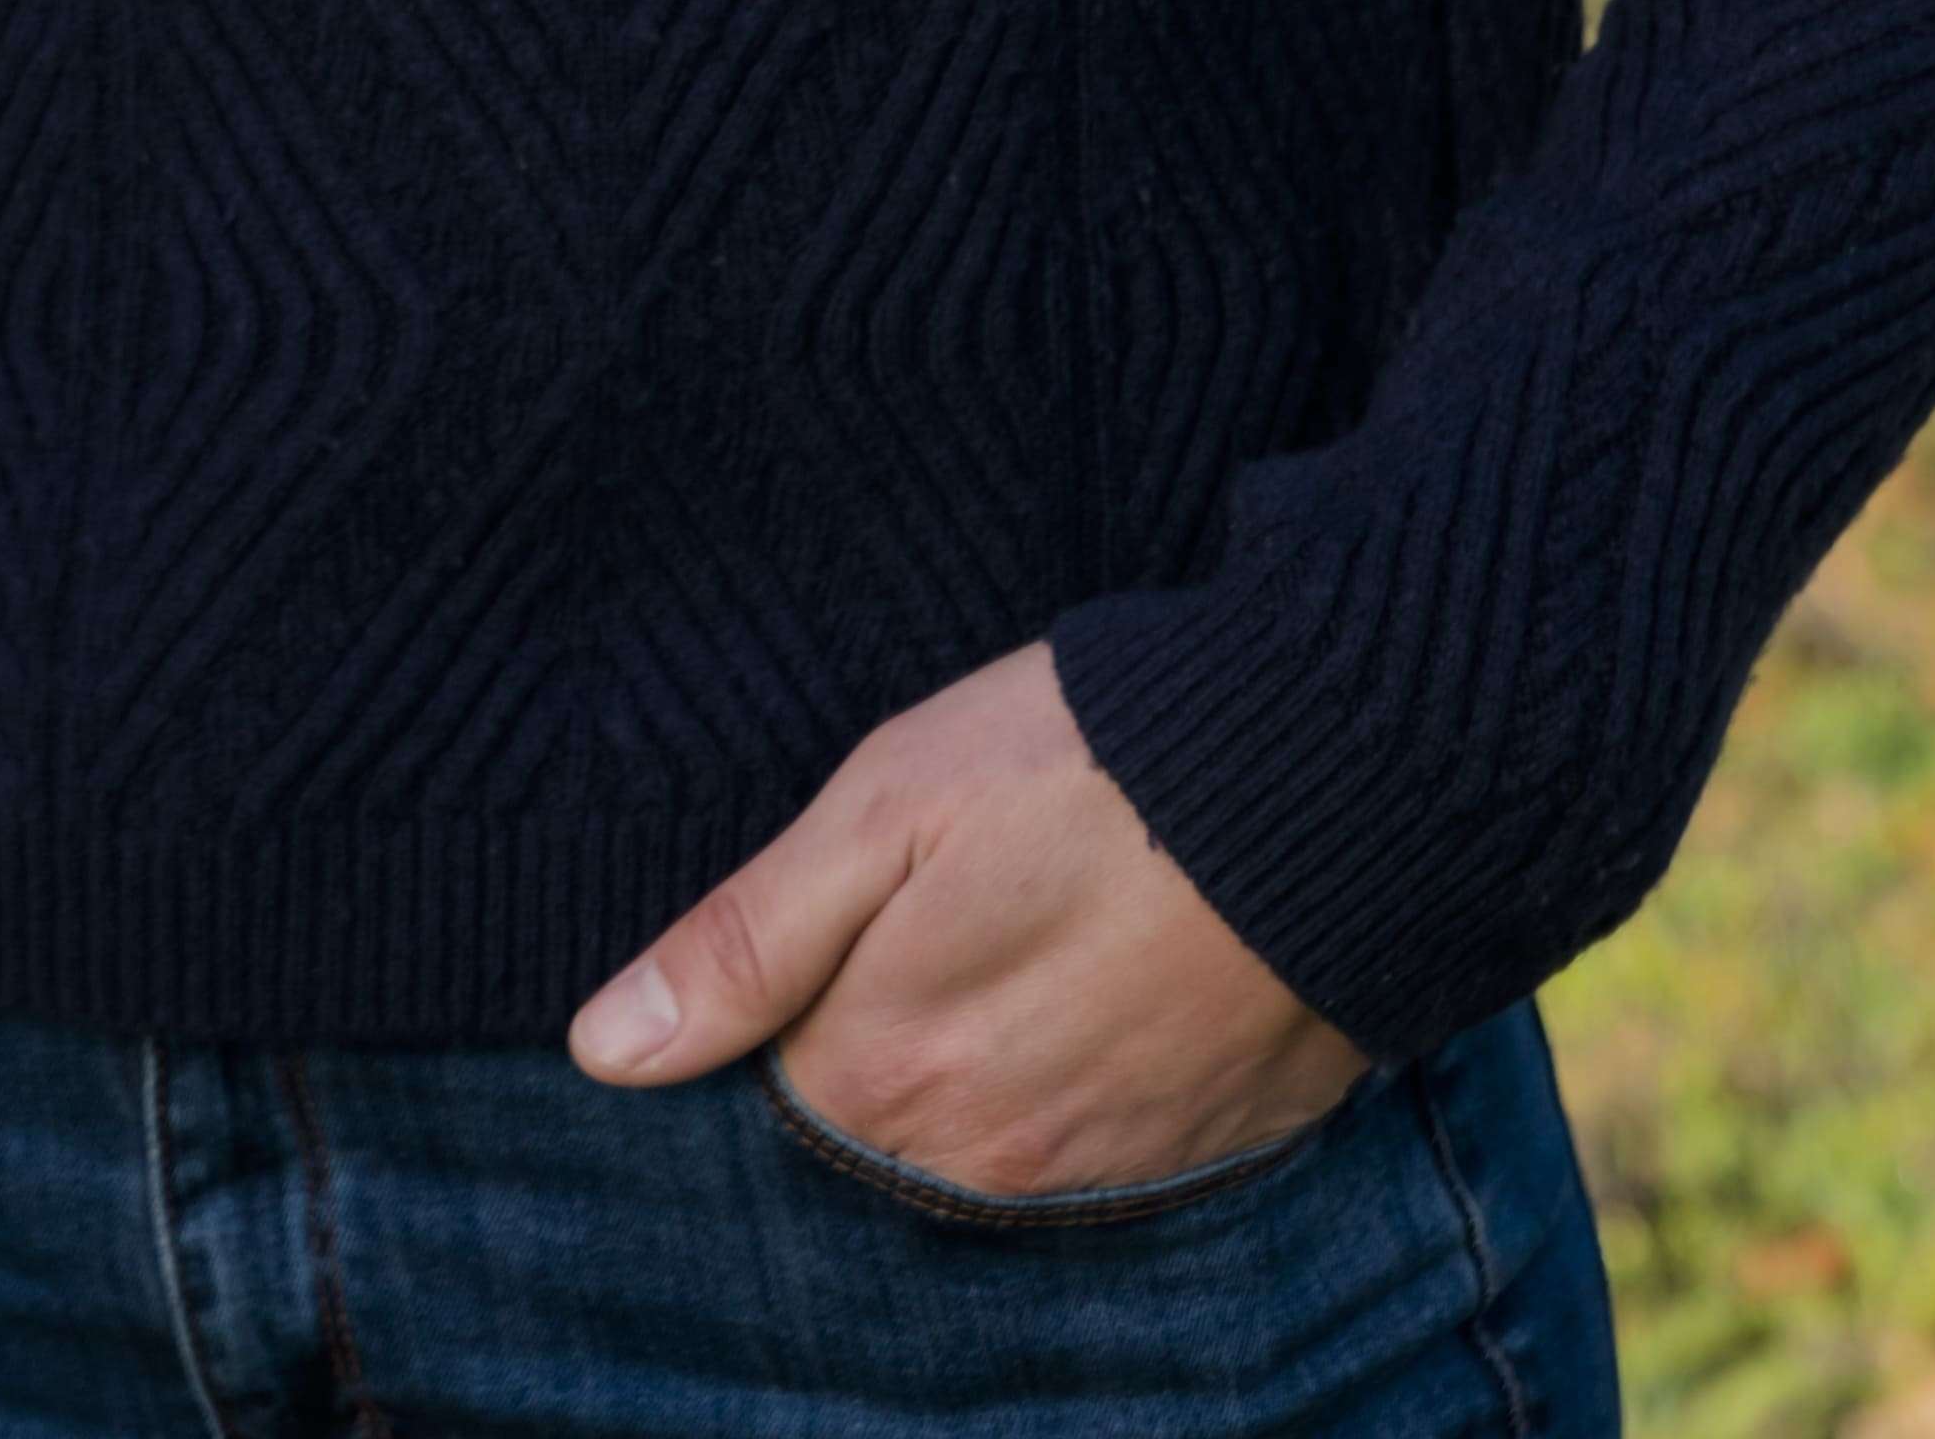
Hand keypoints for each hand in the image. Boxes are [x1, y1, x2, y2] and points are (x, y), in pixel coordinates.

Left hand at [566, 636, 1362, 1201]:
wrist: (1333, 774)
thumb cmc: (1093, 759)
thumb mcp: (887, 800)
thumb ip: (746, 939)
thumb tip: (601, 1052)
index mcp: (885, 1077)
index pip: (781, 1081)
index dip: (804, 987)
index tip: (863, 903)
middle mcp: (984, 1162)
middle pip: (884, 1121)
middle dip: (895, 1029)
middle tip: (957, 900)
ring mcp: (1099, 1174)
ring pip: (988, 1137)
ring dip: (993, 1055)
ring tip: (1045, 925)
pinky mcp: (1197, 1154)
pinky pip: (1096, 1144)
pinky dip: (1088, 1075)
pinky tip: (1116, 975)